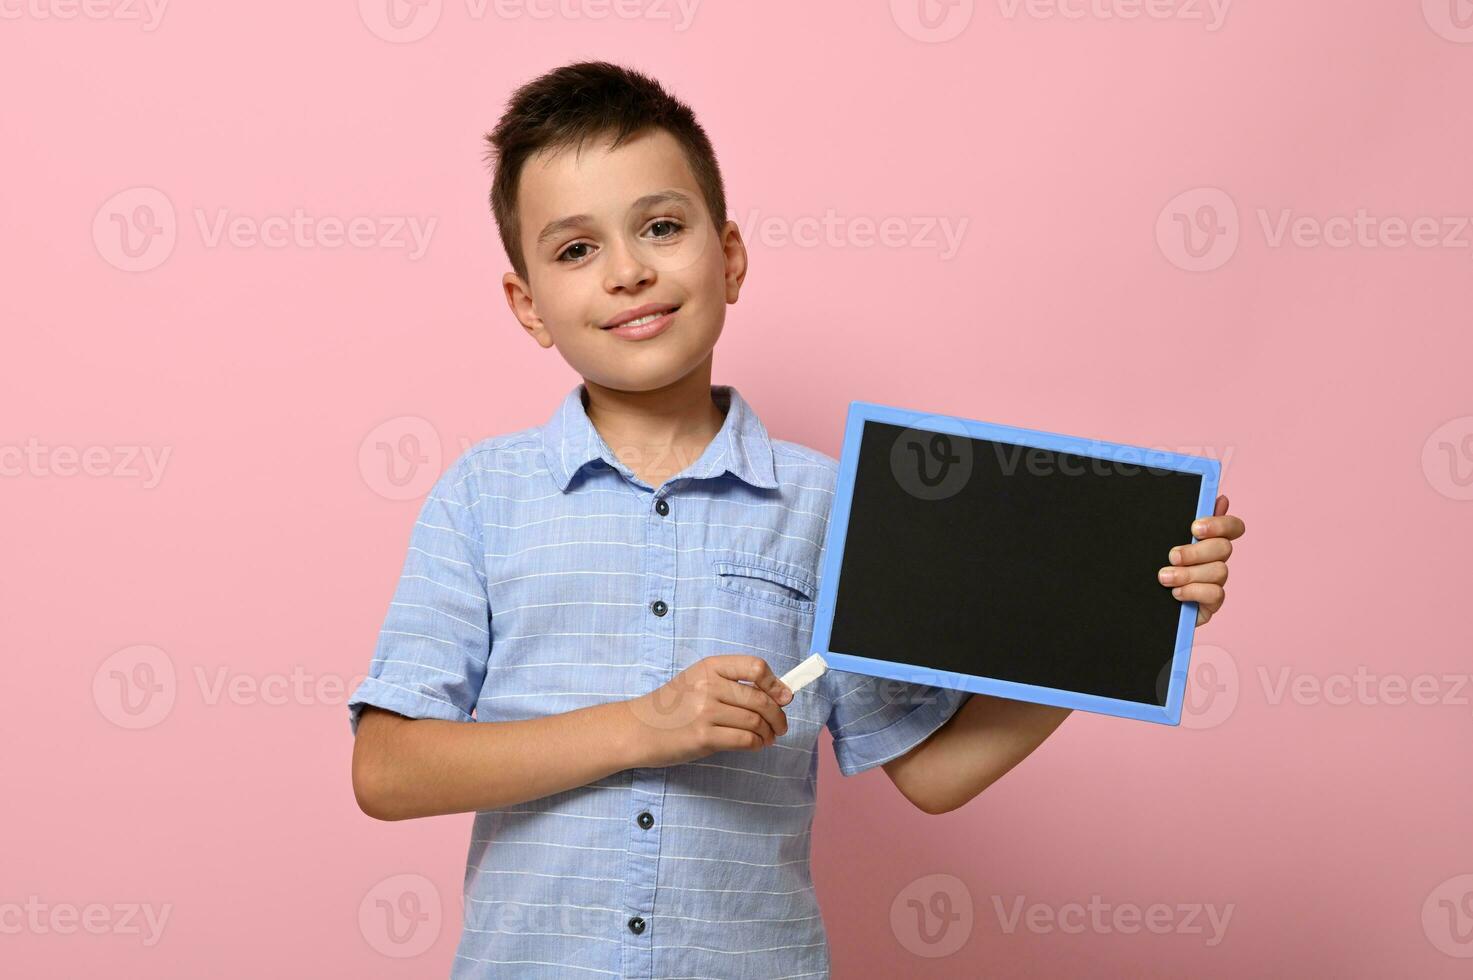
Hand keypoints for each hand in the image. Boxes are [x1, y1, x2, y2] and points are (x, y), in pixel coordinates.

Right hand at [625, 655, 792, 767]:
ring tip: (768, 737)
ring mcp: (705, 711)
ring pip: (755, 721)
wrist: (637, 729)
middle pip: (760, 699)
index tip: (784, 696)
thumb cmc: (671, 707)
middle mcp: (708, 685)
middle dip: (778, 716)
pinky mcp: (703, 737)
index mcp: (709, 667)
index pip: (755, 667)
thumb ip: (731, 684)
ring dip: (768, 733)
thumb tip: (777, 694)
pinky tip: (756, 745)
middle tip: (781, 725)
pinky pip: (744, 740)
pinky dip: (757, 744)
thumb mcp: (697, 681)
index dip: (775, 683)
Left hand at [1157, 493, 1244, 626]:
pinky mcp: (1212, 602)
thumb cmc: (1149, 565)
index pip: (1232, 526)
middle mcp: (1216, 559)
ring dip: (1189, 574)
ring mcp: (1215, 581)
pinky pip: (1216, 594)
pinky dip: (1194, 591)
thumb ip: (1179, 520)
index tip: (1195, 528)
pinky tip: (1176, 593)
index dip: (1220, 524)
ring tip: (1164, 577)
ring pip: (1219, 571)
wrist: (1138, 600)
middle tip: (1172, 556)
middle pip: (1224, 548)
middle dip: (1195, 551)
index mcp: (1207, 540)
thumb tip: (1216, 499)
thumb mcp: (1158, 540)